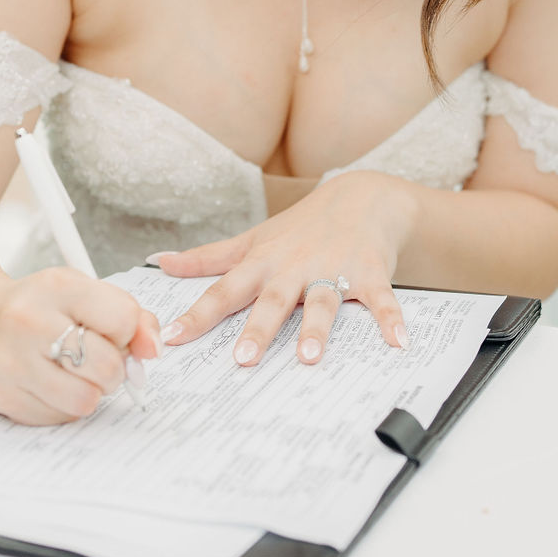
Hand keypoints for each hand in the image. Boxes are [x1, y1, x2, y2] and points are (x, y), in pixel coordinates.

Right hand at [0, 268, 161, 425]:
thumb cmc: (31, 304)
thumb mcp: (78, 291)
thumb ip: (126, 313)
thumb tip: (153, 347)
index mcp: (57, 286)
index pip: (123, 318)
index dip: (130, 333)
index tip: (117, 334)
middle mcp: (30, 321)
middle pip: (107, 366)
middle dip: (113, 370)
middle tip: (98, 361)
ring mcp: (11, 361)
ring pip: (85, 400)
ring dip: (90, 392)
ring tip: (75, 375)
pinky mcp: (0, 396)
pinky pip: (57, 418)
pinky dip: (62, 406)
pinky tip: (48, 385)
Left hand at [155, 172, 416, 366]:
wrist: (362, 197)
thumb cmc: (301, 227)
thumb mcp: (252, 240)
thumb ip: (208, 258)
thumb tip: (159, 262)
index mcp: (263, 263)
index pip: (224, 291)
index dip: (197, 315)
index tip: (172, 338)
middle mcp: (294, 267)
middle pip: (273, 300)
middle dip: (258, 328)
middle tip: (243, 359)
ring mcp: (332, 268)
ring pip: (323, 300)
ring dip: (317, 328)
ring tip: (310, 357)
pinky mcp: (370, 272)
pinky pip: (381, 299)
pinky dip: (391, 319)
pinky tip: (398, 343)